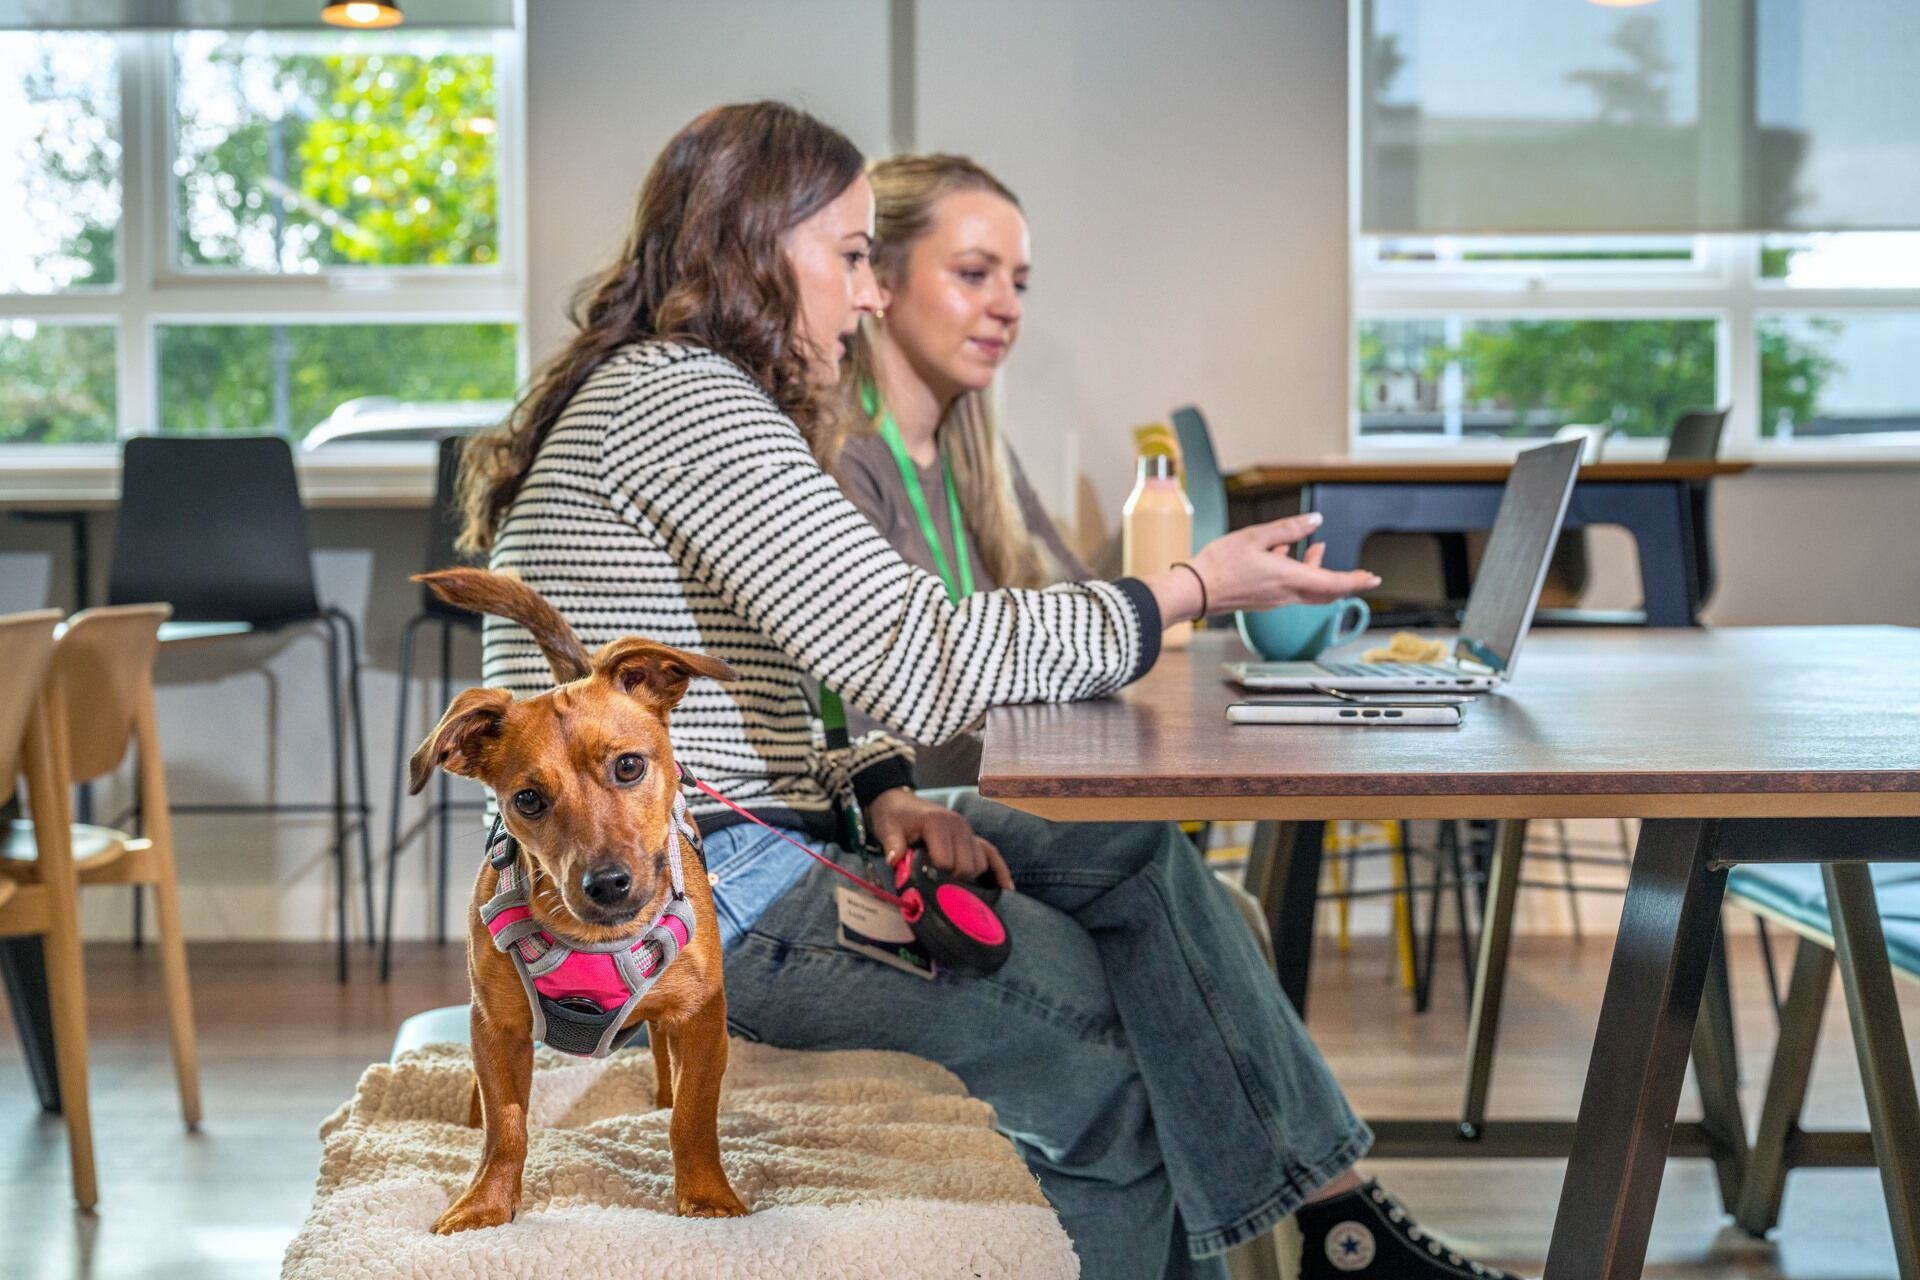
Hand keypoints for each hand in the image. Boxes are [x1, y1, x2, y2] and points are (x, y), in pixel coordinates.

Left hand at [865, 788, 1013, 891]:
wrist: (899, 802)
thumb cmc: (894, 816)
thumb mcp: (887, 828)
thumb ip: (893, 844)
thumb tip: (895, 860)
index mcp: (938, 823)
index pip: (946, 862)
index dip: (934, 876)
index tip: (922, 880)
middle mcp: (958, 825)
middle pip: (966, 867)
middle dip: (952, 881)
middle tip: (935, 885)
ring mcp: (968, 831)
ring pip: (979, 864)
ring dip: (968, 878)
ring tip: (950, 883)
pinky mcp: (972, 836)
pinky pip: (992, 854)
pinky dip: (1000, 871)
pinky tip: (1007, 888)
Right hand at [1150, 513, 1380, 621]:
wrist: (1194, 591)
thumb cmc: (1219, 566)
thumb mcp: (1255, 537)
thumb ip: (1288, 528)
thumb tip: (1314, 520)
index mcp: (1288, 578)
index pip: (1332, 584)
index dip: (1355, 581)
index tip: (1373, 579)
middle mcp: (1285, 594)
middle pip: (1325, 592)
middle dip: (1343, 580)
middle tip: (1360, 574)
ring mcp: (1273, 599)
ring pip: (1307, 588)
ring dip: (1317, 570)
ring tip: (1317, 547)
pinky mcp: (1262, 599)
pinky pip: (1289, 587)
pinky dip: (1296, 571)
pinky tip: (1283, 552)